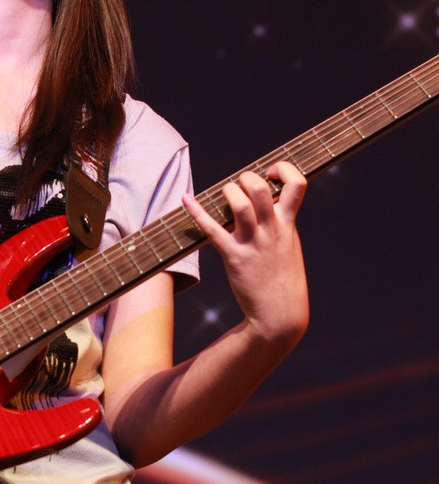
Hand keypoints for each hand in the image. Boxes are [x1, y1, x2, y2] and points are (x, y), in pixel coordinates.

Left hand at [183, 161, 308, 348]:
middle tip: (239, 188)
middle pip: (260, 187)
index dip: (284, 168)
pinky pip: (213, 230)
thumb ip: (279, 225)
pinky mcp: (235, 257)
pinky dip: (197, 213)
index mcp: (288, 224)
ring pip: (240, 203)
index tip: (271, 172)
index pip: (298, 183)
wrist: (280, 314)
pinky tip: (186, 200)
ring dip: (228, 192)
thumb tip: (264, 206)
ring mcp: (253, 242)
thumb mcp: (288, 247)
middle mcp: (272, 229)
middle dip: (246, 178)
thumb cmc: (282, 281)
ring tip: (225, 196)